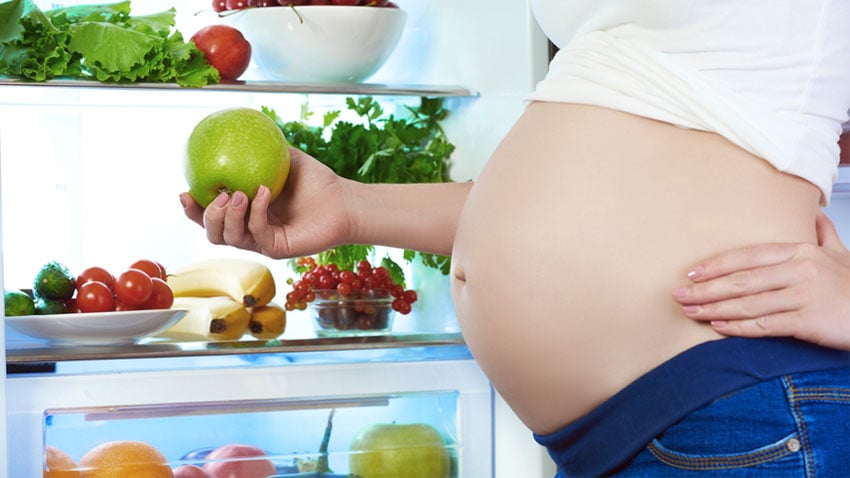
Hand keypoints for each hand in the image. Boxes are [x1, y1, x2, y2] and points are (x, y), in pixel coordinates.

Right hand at [180, 147, 350, 258]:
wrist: (343, 200)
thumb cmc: (316, 181)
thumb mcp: (283, 158)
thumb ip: (259, 148)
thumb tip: (233, 125)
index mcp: (246, 212)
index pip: (211, 215)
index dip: (193, 209)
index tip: (183, 192)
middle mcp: (251, 229)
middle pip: (213, 233)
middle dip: (204, 216)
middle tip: (214, 195)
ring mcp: (263, 241)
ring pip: (229, 238)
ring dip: (228, 215)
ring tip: (237, 193)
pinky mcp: (278, 248)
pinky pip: (257, 232)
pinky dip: (255, 212)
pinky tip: (263, 192)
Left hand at [673, 212, 849, 349]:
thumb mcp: (842, 254)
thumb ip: (823, 234)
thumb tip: (814, 215)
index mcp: (801, 252)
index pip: (748, 256)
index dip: (716, 265)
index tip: (691, 273)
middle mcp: (800, 270)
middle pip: (741, 279)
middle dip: (705, 288)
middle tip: (678, 295)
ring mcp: (804, 295)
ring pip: (749, 302)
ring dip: (714, 308)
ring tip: (690, 312)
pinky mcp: (809, 320)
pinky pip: (766, 324)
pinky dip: (739, 326)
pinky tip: (718, 327)